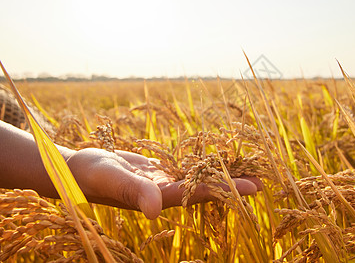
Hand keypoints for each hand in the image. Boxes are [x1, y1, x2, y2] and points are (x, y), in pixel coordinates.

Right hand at [66, 148, 262, 218]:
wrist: (77, 170)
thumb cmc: (90, 175)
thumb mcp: (111, 179)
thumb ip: (134, 192)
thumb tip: (155, 211)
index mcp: (159, 197)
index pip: (200, 194)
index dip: (227, 190)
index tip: (253, 188)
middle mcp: (165, 192)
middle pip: (205, 189)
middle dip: (232, 185)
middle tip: (261, 181)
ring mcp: (161, 182)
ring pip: (196, 178)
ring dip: (219, 175)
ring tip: (244, 169)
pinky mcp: (156, 172)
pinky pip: (183, 168)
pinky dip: (199, 164)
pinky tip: (213, 160)